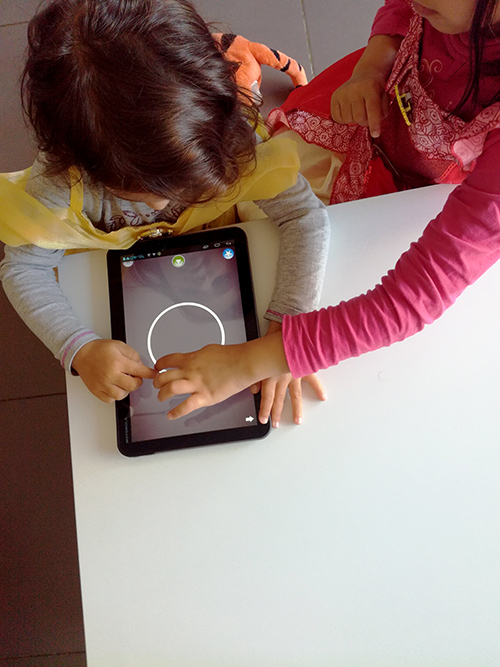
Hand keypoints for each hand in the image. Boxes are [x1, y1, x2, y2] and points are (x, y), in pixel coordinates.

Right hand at [72, 339, 155, 402]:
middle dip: (137, 381)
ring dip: (125, 389)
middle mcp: (110, 375)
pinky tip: (114, 386)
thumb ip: (133, 356)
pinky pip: (110, 400)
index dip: (149, 373)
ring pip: (121, 395)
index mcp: (118, 362)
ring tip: (122, 381)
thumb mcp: (120, 346)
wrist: (82, 354)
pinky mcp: (96, 391)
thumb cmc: (99, 350)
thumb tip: (141, 366)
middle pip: (133, 386)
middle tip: (134, 376)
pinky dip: (114, 395)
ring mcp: (103, 384)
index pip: (139, 371)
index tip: (152, 374)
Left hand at [154, 333, 288, 419]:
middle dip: (157, 381)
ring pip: (170, 389)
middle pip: (164, 376)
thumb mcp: (209, 350)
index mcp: (191, 358)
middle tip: (156, 385)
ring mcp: (196, 384)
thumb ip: (199, 357)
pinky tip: (171, 415)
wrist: (243, 363)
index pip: (168, 360)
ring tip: (161, 398)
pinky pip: (185, 406)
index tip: (158, 367)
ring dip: (162, 395)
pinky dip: (176, 412)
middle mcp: (190, 371)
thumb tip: (196, 359)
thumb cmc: (232, 356)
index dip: (160, 364)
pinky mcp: (205, 397)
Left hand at [250, 321, 324, 427]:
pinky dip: (317, 388)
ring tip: (298, 419)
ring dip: (296, 409)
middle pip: (278, 398)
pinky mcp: (306, 367)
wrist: (294, 327)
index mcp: (270, 372)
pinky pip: (312, 380)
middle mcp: (282, 375)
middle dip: (276, 413)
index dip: (264, 409)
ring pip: (295, 395)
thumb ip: (256, 369)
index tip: (263, 418)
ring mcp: (295, 373)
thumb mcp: (260, 351)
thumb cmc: (277, 335)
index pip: (266, 395)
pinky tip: (321, 397)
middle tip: (275, 424)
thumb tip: (253, 387)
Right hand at [330, 70, 389, 137]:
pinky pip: (338, 118)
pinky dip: (345, 119)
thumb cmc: (377, 89)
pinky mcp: (335, 97)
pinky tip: (349, 111)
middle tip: (368, 116)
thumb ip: (382, 113)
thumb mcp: (385, 98)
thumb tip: (372, 126)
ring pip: (348, 120)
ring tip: (358, 110)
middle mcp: (355, 88)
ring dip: (355, 120)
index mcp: (371, 87)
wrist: (365, 74)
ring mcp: (343, 93)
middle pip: (359, 118)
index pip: (372, 109)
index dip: (374, 124)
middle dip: (365, 122)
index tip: (376, 134)